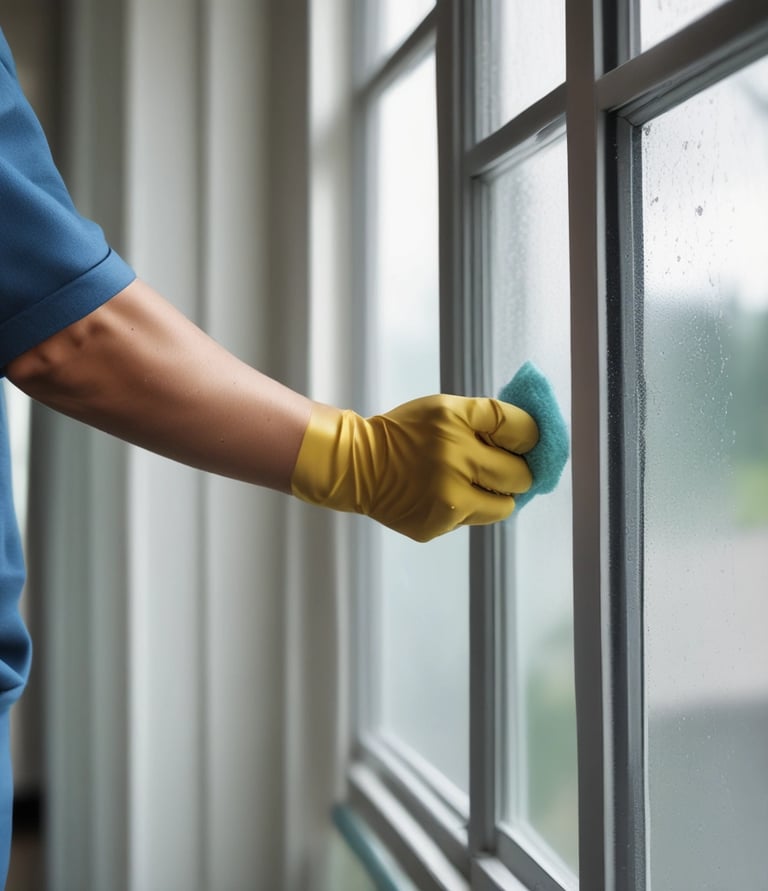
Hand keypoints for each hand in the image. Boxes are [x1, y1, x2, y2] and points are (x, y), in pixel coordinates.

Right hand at [290, 394, 537, 541]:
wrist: (357, 465)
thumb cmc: (406, 433)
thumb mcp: (443, 409)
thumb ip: (487, 418)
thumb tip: (534, 439)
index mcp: (456, 421)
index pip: (523, 430)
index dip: (529, 438)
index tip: (523, 443)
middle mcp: (454, 458)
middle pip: (521, 475)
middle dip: (515, 472)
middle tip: (498, 468)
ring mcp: (447, 496)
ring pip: (504, 506)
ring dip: (495, 496)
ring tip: (469, 483)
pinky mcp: (438, 523)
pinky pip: (475, 519)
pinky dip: (467, 508)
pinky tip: (442, 496)